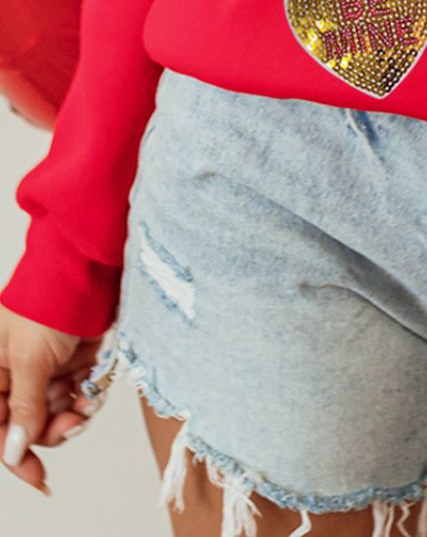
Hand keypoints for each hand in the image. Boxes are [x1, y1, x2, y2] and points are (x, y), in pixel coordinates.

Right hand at [0, 304, 102, 495]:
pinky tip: (94, 390)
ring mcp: (44, 367)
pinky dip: (87, 397)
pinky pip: (77, 395)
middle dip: (51, 428)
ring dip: (73, 413)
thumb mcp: (30, 359)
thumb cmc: (49, 300)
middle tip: (73, 421)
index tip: (37, 477)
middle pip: (28, 425)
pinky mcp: (71, 361)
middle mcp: (14, 372)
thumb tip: (13, 451)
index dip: (14, 454)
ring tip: (86, 402)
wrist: (90, 267)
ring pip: (55, 413)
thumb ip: (23, 407)